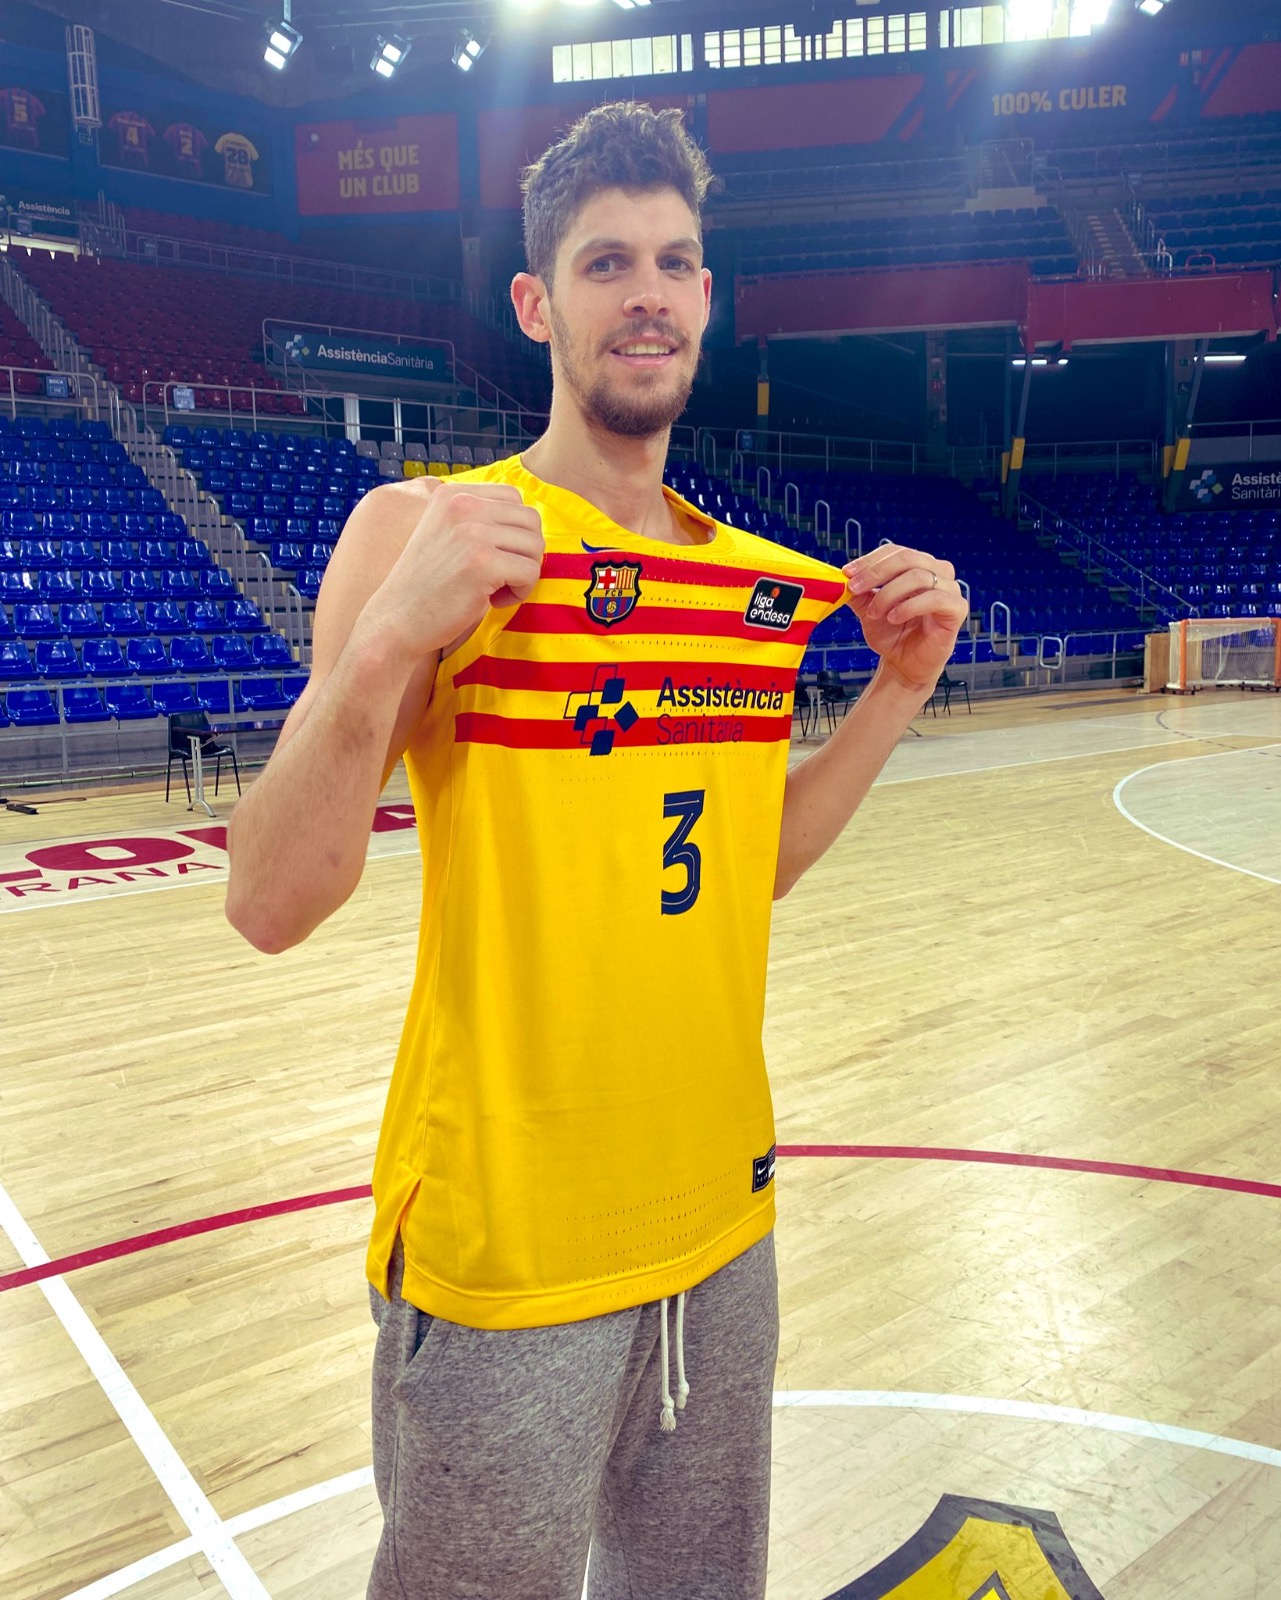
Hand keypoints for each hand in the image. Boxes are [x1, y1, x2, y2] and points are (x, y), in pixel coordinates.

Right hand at [364, 480, 544, 657]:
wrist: (397, 620)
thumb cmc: (429, 585)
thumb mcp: (447, 533)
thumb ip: (480, 518)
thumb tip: (533, 522)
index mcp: (452, 494)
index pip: (513, 497)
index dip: (514, 531)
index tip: (493, 556)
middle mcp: (462, 505)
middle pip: (530, 520)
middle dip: (525, 552)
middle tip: (501, 576)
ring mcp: (472, 533)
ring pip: (535, 545)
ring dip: (524, 573)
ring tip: (496, 589)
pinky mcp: (482, 563)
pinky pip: (530, 572)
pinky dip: (520, 592)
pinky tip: (494, 600)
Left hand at [843, 543, 967, 695]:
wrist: (904, 664)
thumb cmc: (892, 634)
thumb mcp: (868, 609)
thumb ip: (858, 593)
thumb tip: (842, 577)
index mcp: (917, 566)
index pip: (894, 552)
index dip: (870, 560)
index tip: (847, 573)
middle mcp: (936, 572)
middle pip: (907, 558)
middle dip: (876, 572)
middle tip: (854, 587)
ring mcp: (949, 589)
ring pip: (919, 576)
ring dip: (889, 593)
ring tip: (874, 613)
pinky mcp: (957, 609)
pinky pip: (935, 599)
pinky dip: (909, 606)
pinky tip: (893, 618)